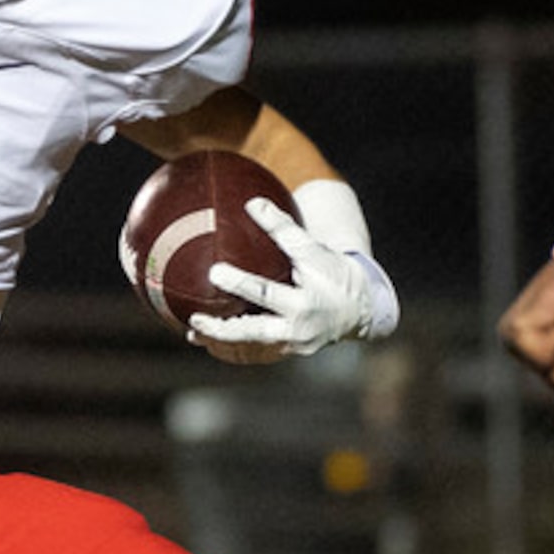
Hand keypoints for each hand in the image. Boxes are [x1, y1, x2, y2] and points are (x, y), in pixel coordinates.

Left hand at [189, 197, 401, 357]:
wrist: (361, 311)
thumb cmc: (334, 273)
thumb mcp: (314, 249)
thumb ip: (283, 228)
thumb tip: (252, 202)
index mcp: (303, 302)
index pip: (266, 292)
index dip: (240, 283)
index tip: (214, 271)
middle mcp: (296, 329)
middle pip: (252, 331)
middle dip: (221, 327)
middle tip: (194, 316)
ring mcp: (291, 345)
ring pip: (249, 346)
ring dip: (220, 340)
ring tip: (191, 331)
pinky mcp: (288, 351)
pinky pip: (255, 349)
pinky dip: (232, 344)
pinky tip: (206, 338)